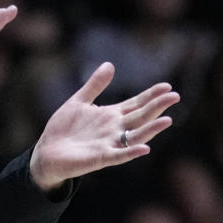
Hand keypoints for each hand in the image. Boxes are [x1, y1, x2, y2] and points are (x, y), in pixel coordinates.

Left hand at [29, 62, 179, 191]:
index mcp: (111, 115)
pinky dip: (131, 152)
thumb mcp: (79, 101)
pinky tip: (144, 148)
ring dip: (151, 129)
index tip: (167, 86)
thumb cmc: (64, 128)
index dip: (151, 95)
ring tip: (167, 119)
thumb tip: (110, 64)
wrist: (47, 152)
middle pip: (140, 117)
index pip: (136, 104)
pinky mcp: (100, 158)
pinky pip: (119, 155)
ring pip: (135, 136)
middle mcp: (114, 129)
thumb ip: (95, 85)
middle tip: (174, 96)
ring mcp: (109, 144)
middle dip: (157, 107)